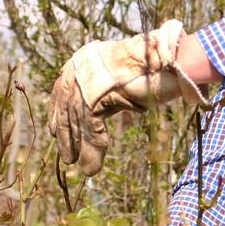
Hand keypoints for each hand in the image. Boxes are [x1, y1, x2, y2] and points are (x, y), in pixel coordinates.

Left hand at [48, 20, 211, 175]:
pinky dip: (93, 148)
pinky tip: (93, 166)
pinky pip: (91, 127)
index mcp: (84, 58)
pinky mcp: (99, 93)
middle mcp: (82, 66)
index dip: (57, 112)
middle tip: (67, 156)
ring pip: (77, 119)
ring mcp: (89, 79)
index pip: (62, 88)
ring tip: (81, 166)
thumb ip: (103, 91)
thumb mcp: (120, 78)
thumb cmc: (155, 68)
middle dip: (66, 134)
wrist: (171, 60)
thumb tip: (94, 113)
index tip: (53, 131)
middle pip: (67, 106)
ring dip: (79, 146)